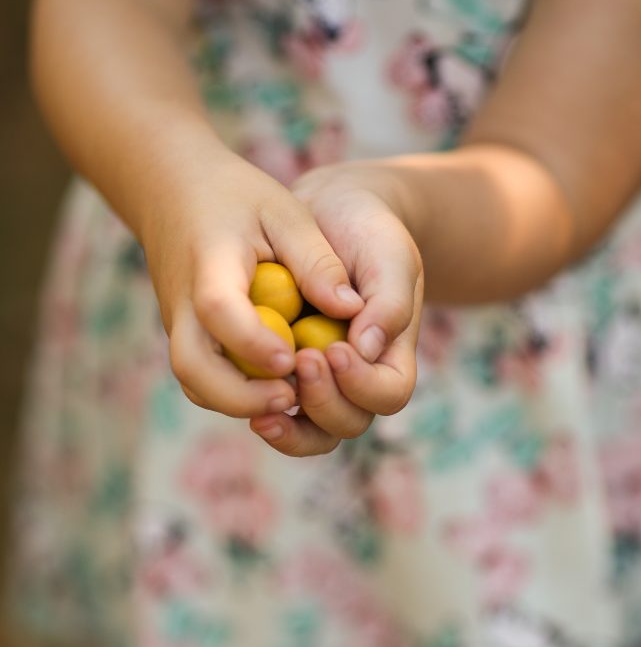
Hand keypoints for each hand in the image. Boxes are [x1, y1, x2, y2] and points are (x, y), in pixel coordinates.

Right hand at [142, 151, 363, 420]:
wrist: (173, 190)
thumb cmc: (237, 197)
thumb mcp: (285, 212)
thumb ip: (316, 260)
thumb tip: (352, 309)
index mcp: (209, 265)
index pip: (219, 311)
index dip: (254, 341)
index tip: (292, 359)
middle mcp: (183, 305)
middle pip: (193, 369)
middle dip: (240, 396)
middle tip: (290, 397)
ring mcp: (179, 326)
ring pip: (195, 383)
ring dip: (238, 402)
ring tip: (290, 398)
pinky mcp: (187, 338)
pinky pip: (203, 379)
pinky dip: (234, 394)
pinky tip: (277, 387)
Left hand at [250, 162, 423, 455]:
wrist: (326, 214)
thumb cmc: (367, 233)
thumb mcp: (389, 255)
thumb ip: (388, 302)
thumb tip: (365, 349)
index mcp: (391, 357)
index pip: (388, 394)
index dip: (362, 384)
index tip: (336, 349)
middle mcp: (357, 381)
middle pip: (347, 423)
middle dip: (323, 402)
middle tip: (300, 361)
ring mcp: (319, 384)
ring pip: (310, 432)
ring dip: (289, 425)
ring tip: (263, 407)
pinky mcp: (281, 376)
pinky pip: (273, 410)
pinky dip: (260, 409)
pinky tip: (242, 394)